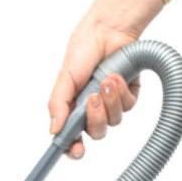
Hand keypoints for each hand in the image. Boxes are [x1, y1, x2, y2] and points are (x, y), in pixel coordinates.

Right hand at [49, 16, 141, 157]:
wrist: (109, 30)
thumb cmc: (84, 49)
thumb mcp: (66, 77)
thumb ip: (58, 104)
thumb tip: (53, 130)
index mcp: (73, 106)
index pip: (72, 136)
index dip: (73, 147)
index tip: (76, 150)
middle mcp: (92, 108)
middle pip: (96, 133)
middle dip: (95, 118)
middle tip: (92, 99)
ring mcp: (111, 103)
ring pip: (114, 121)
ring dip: (110, 101)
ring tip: (107, 79)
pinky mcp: (128, 95)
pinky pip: (128, 106)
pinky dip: (122, 92)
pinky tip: (118, 77)